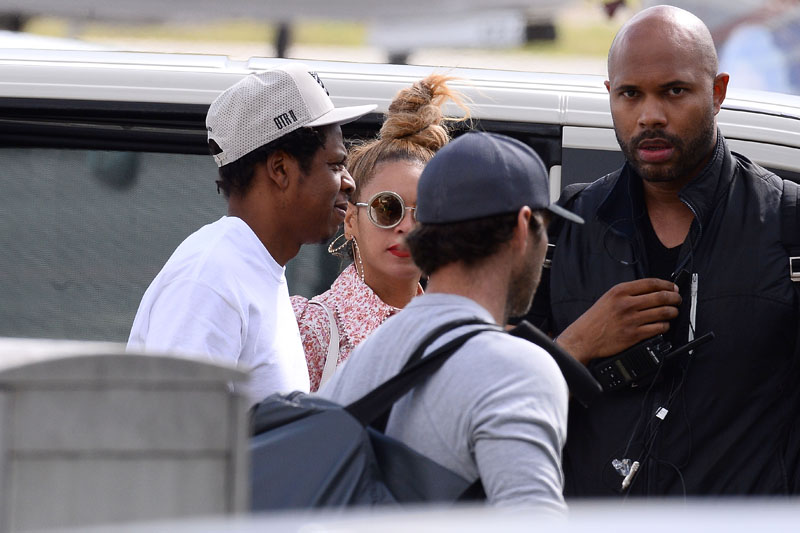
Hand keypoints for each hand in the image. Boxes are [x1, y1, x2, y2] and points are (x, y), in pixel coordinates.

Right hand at [556, 278, 680, 364]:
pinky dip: (665, 326)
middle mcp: (627, 303)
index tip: (673, 287)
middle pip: (661, 296)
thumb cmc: (595, 319)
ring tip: (673, 312)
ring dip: (672, 312)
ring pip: (663, 312)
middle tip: (677, 300)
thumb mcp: (608, 298)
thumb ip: (628, 293)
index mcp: (620, 291)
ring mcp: (631, 319)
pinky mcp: (634, 335)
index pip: (651, 283)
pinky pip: (658, 328)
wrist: (584, 337)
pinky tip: (663, 325)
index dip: (667, 284)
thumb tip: (653, 291)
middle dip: (674, 298)